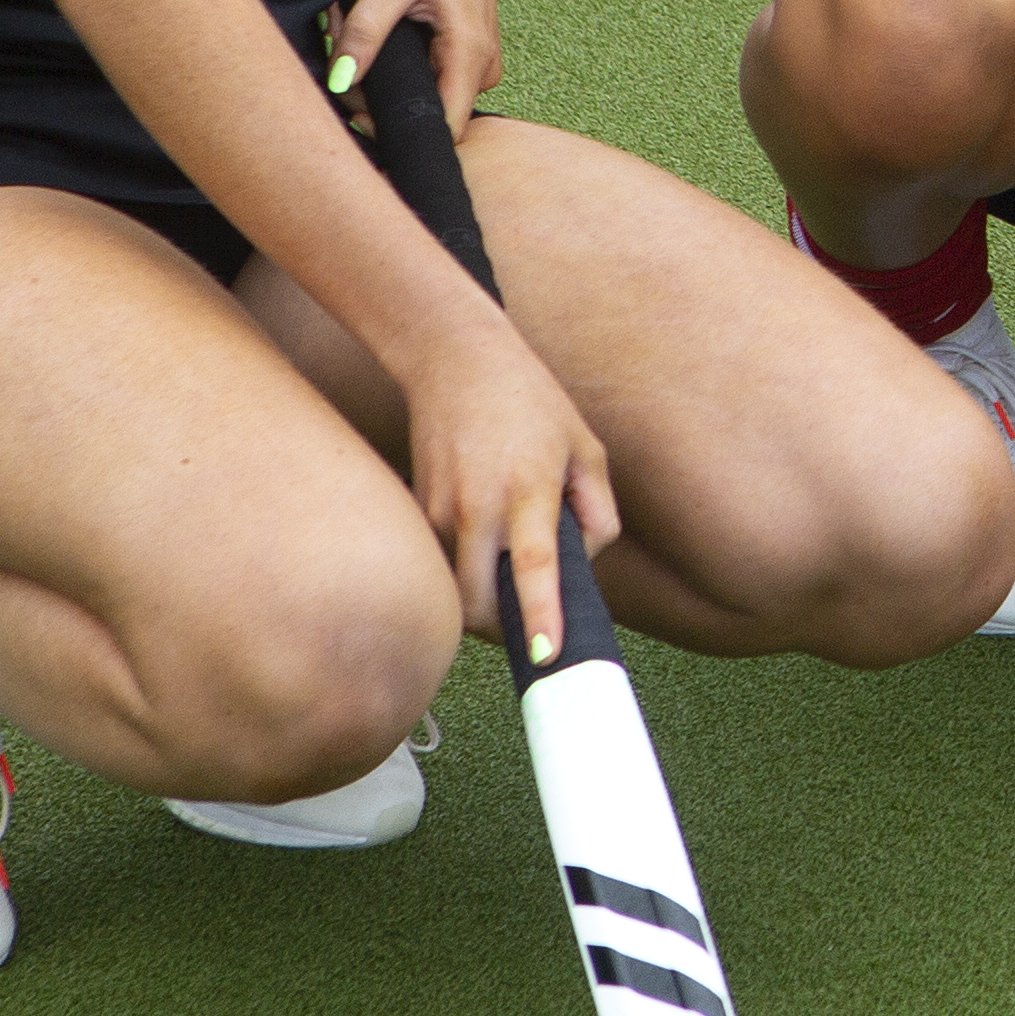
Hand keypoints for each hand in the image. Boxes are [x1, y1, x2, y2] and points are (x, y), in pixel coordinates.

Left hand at [331, 0, 501, 121]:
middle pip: (428, 113)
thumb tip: (340, 82)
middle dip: (377, 93)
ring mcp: (476, 62)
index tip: (358, 114)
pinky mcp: (464, 54)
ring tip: (351, 31)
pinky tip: (374, 31)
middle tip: (343, 51)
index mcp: (470, 54)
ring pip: (424, 95)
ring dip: (381, 75)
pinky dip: (394, 62)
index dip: (400, 133)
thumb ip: (365, 32)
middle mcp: (482, 66)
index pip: (444, 128)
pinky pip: (428, 77)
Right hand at [401, 319, 619, 662]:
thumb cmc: (532, 403)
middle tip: (529, 627)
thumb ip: (597, 512)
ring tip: (507, 584)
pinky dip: (459, 574)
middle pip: (477, 601)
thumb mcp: (586, 449)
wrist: (456, 362)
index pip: (532, 566)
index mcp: (527, 490)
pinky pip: (438, 564)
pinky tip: (481, 550)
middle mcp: (475, 507)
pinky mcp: (416, 509)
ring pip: (452, 590)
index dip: (540, 614)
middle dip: (502, 629)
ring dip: (478, 604)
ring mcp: (438, 511)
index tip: (548, 654)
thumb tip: (581, 564)